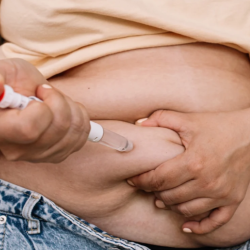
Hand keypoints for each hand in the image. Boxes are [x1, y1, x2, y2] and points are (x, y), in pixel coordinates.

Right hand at [0, 58, 89, 162]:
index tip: (37, 93)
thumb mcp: (3, 71)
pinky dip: (80, 118)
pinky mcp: (57, 155)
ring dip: (72, 108)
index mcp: (0, 130)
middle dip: (60, 102)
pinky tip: (67, 112)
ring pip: (74, 132)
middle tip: (47, 93)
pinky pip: (82, 137)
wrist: (24, 95)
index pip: (29, 129)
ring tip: (57, 102)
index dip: (42, 108)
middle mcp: (17, 150)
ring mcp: (39, 156)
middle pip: (59, 128)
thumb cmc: (12, 81)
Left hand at [128, 110, 249, 233]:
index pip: (159, 178)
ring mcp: (221, 193)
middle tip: (147, 186)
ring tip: (160, 198)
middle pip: (170, 196)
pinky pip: (214, 221)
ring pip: (186, 209)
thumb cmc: (217, 125)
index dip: (142, 180)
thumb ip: (161, 118)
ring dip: (169, 205)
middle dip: (153, 192)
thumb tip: (138, 124)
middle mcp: (207, 182)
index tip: (133, 180)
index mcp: (194, 162)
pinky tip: (186, 226)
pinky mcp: (233, 199)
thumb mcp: (188, 119)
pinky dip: (199, 227)